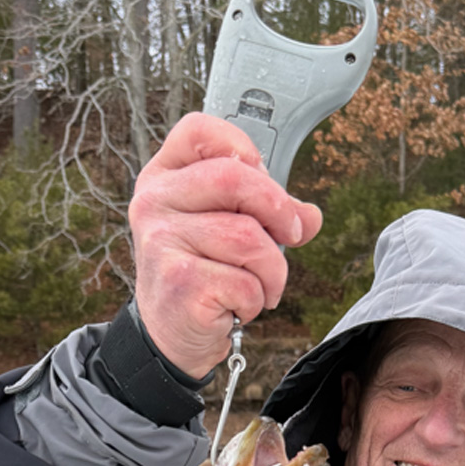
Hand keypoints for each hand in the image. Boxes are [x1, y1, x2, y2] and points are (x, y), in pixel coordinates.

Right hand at [129, 112, 321, 376]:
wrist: (171, 335)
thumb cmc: (203, 274)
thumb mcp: (229, 231)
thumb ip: (268, 212)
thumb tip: (310, 217)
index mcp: (164, 178)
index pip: (198, 130)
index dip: (241, 145)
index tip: (263, 177)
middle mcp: (154, 203)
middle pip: (234, 177)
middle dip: (279, 209)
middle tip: (292, 236)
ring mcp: (162, 242)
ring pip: (248, 237)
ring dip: (273, 270)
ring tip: (263, 286)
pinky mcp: (180, 283)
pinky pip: (245, 282)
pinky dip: (257, 299)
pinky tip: (239, 306)